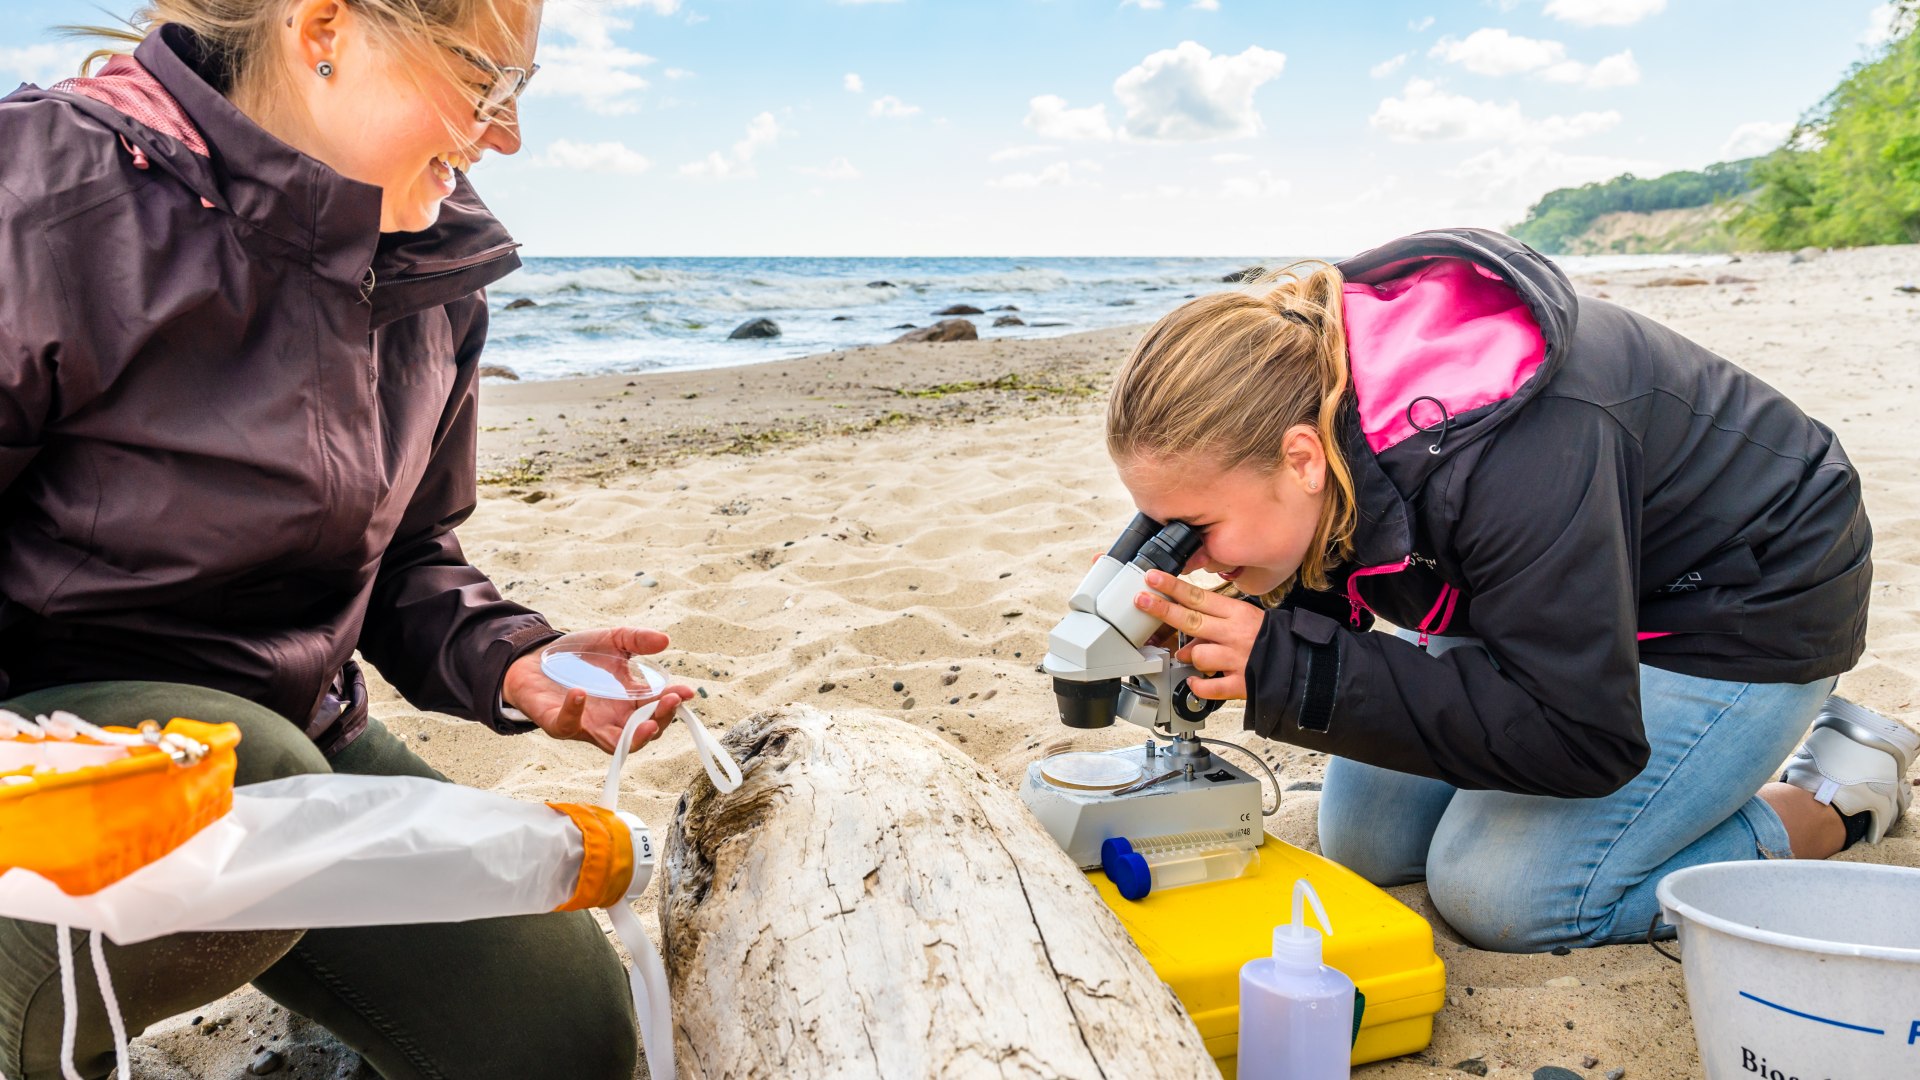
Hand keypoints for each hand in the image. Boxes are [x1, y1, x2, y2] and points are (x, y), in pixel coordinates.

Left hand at [502, 628, 697, 753]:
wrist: (535, 658)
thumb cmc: (579, 657)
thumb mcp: (613, 641)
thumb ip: (637, 640)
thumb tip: (665, 640)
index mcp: (630, 702)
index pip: (657, 708)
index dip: (673, 702)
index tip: (685, 691)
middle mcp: (613, 720)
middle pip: (644, 732)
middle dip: (661, 720)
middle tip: (671, 701)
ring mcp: (587, 725)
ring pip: (616, 744)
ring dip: (635, 737)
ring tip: (648, 723)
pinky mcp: (559, 723)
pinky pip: (568, 725)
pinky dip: (574, 711)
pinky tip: (580, 693)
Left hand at [1134, 570, 1264, 699]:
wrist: (1300, 664)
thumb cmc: (1271, 639)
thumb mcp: (1245, 619)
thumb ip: (1214, 625)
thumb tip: (1186, 641)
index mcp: (1237, 613)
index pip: (1199, 596)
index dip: (1173, 587)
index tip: (1152, 578)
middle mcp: (1234, 634)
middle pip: (1191, 619)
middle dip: (1163, 609)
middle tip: (1141, 599)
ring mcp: (1236, 658)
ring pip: (1198, 654)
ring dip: (1190, 657)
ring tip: (1196, 660)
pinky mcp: (1240, 683)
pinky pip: (1210, 686)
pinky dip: (1199, 686)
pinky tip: (1196, 682)